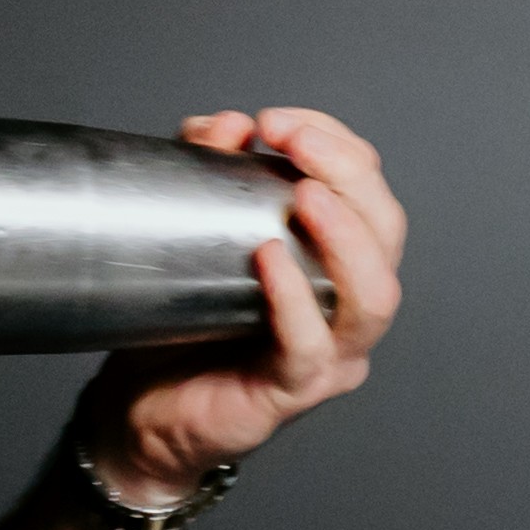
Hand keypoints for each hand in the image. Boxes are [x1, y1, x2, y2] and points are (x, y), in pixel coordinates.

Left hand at [80, 106, 406, 491]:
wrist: (142, 408)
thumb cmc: (179, 323)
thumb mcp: (190, 227)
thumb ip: (208, 171)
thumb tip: (226, 125)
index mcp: (338, 260)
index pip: (367, 188)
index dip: (335, 143)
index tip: (278, 121)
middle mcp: (349, 305)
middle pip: (387, 232)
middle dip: (347, 174)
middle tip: (292, 141)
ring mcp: (330, 354)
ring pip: (373, 296)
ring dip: (346, 237)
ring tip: (305, 196)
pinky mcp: (292, 390)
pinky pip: (309, 346)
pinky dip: (294, 300)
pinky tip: (268, 260)